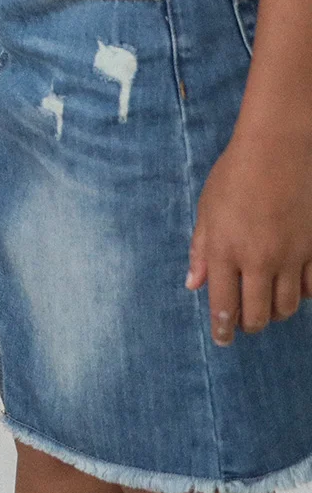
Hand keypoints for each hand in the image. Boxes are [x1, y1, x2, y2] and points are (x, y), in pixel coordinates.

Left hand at [187, 129, 311, 343]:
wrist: (277, 152)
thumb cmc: (234, 176)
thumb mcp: (207, 209)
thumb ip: (201, 249)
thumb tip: (193, 283)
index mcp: (225, 250)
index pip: (223, 305)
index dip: (222, 328)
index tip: (222, 340)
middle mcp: (258, 260)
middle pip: (258, 315)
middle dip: (248, 326)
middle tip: (242, 325)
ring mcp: (290, 258)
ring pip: (286, 307)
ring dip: (274, 313)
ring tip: (264, 307)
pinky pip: (309, 289)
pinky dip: (299, 296)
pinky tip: (289, 289)